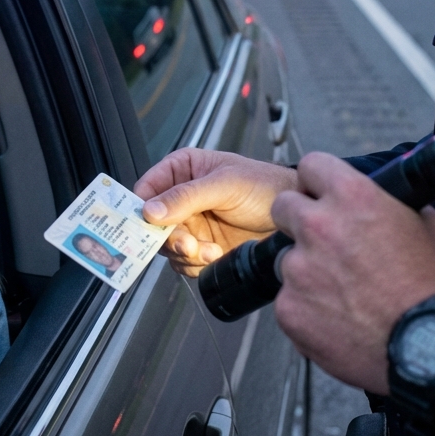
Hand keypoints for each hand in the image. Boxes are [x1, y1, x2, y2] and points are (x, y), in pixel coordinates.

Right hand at [137, 148, 297, 276]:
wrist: (293, 217)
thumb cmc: (264, 186)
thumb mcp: (225, 184)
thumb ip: (187, 196)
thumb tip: (150, 210)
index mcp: (182, 171)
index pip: (146, 189)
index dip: (141, 208)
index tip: (147, 224)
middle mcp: (181, 198)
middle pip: (153, 224)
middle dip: (169, 238)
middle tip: (187, 244)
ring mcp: (191, 224)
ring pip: (166, 246)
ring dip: (185, 253)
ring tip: (210, 251)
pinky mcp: (201, 247)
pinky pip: (183, 262)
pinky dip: (195, 264)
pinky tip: (215, 256)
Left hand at [271, 152, 434, 395]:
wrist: (427, 349)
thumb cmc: (432, 292)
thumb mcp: (429, 227)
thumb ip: (394, 204)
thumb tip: (385, 198)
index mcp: (353, 198)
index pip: (312, 165)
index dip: (318, 181)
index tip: (319, 192)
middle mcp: (318, 227)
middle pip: (284, 207)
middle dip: (300, 219)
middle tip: (325, 242)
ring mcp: (298, 269)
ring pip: (286, 258)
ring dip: (306, 269)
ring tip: (342, 291)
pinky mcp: (289, 307)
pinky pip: (288, 299)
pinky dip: (306, 307)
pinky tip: (336, 316)